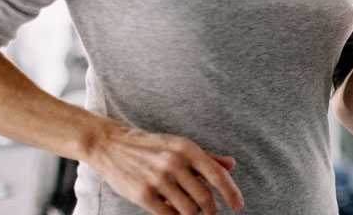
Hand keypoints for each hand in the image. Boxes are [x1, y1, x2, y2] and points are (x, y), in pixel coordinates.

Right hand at [87, 123, 244, 213]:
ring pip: (188, 209)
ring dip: (193, 213)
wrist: (113, 146)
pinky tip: (173, 210)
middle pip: (205, 197)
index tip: (238, 205)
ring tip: (190, 208)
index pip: (217, 175)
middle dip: (211, 209)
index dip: (231, 193)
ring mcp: (158, 180)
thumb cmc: (152, 146)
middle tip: (211, 211)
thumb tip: (231, 164)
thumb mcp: (181, 145)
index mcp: (187, 149)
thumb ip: (207, 157)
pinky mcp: (143, 195)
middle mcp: (175, 163)